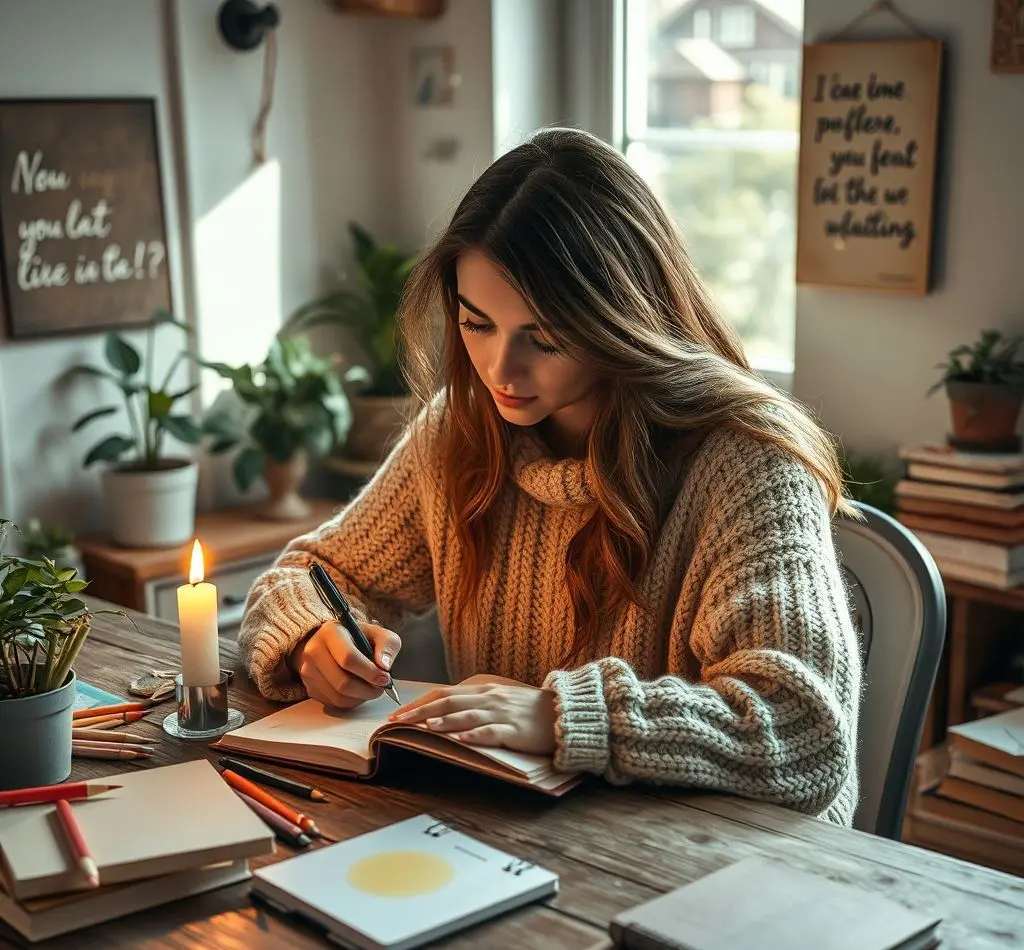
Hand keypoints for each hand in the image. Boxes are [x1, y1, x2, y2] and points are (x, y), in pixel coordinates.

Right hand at [290, 621, 400, 708]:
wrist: (331, 643)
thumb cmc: (357, 638)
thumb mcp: (377, 633)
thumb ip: (387, 645)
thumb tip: (384, 666)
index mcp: (330, 633)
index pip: (348, 658)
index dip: (369, 672)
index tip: (385, 678)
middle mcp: (314, 652)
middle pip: (343, 682)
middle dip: (367, 689)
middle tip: (381, 687)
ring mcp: (309, 672)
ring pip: (338, 697)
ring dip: (361, 698)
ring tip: (371, 689)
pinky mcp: (310, 688)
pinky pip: (333, 703)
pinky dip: (351, 702)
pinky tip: (358, 691)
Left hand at [387, 683, 556, 755]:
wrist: (566, 712)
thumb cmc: (531, 710)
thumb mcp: (501, 701)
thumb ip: (477, 704)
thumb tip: (447, 713)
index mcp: (484, 691)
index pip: (444, 693)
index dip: (419, 702)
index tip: (398, 713)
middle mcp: (490, 698)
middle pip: (449, 702)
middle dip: (420, 711)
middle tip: (397, 721)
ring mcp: (503, 714)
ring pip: (467, 715)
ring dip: (443, 721)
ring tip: (423, 726)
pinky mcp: (516, 730)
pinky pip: (492, 732)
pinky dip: (474, 735)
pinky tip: (460, 739)